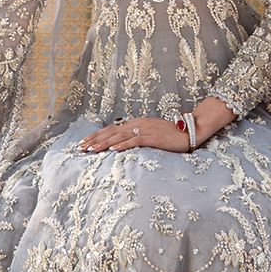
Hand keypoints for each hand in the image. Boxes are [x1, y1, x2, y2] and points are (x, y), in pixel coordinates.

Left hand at [79, 99, 237, 154]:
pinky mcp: (152, 136)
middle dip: (95, 139)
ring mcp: (144, 129)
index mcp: (136, 122)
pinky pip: (134, 140)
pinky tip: (113, 148)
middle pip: (111, 131)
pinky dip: (122, 144)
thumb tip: (123, 142)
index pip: (112, 129)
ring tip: (91, 149)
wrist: (189, 131)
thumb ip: (138, 136)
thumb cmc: (170, 135)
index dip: (97, 135)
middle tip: (81, 147)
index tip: (85, 142)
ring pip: (119, 135)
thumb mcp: (151, 133)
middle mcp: (138, 123)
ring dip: (103, 142)